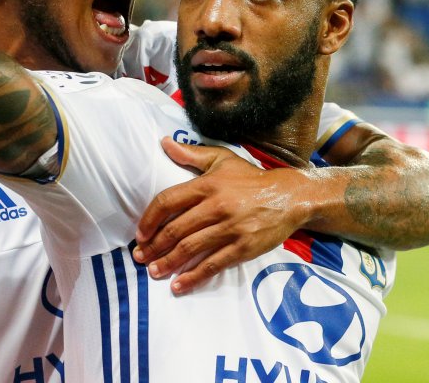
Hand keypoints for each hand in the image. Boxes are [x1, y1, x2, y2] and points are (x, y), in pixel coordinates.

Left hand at [133, 138, 308, 294]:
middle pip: (175, 229)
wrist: (289, 196)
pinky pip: (213, 264)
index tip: (140, 234)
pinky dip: (193, 276)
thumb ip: (191, 154)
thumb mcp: (222, 159)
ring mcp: (230, 228)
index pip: (168, 201)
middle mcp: (216, 206)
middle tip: (139, 257)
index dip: (149, 219)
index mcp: (207, 185)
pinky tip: (179, 285)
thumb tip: (164, 143)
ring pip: (191, 248)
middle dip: (153, 246)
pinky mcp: (243, 247)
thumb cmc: (251, 178)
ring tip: (153, 271)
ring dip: (168, 263)